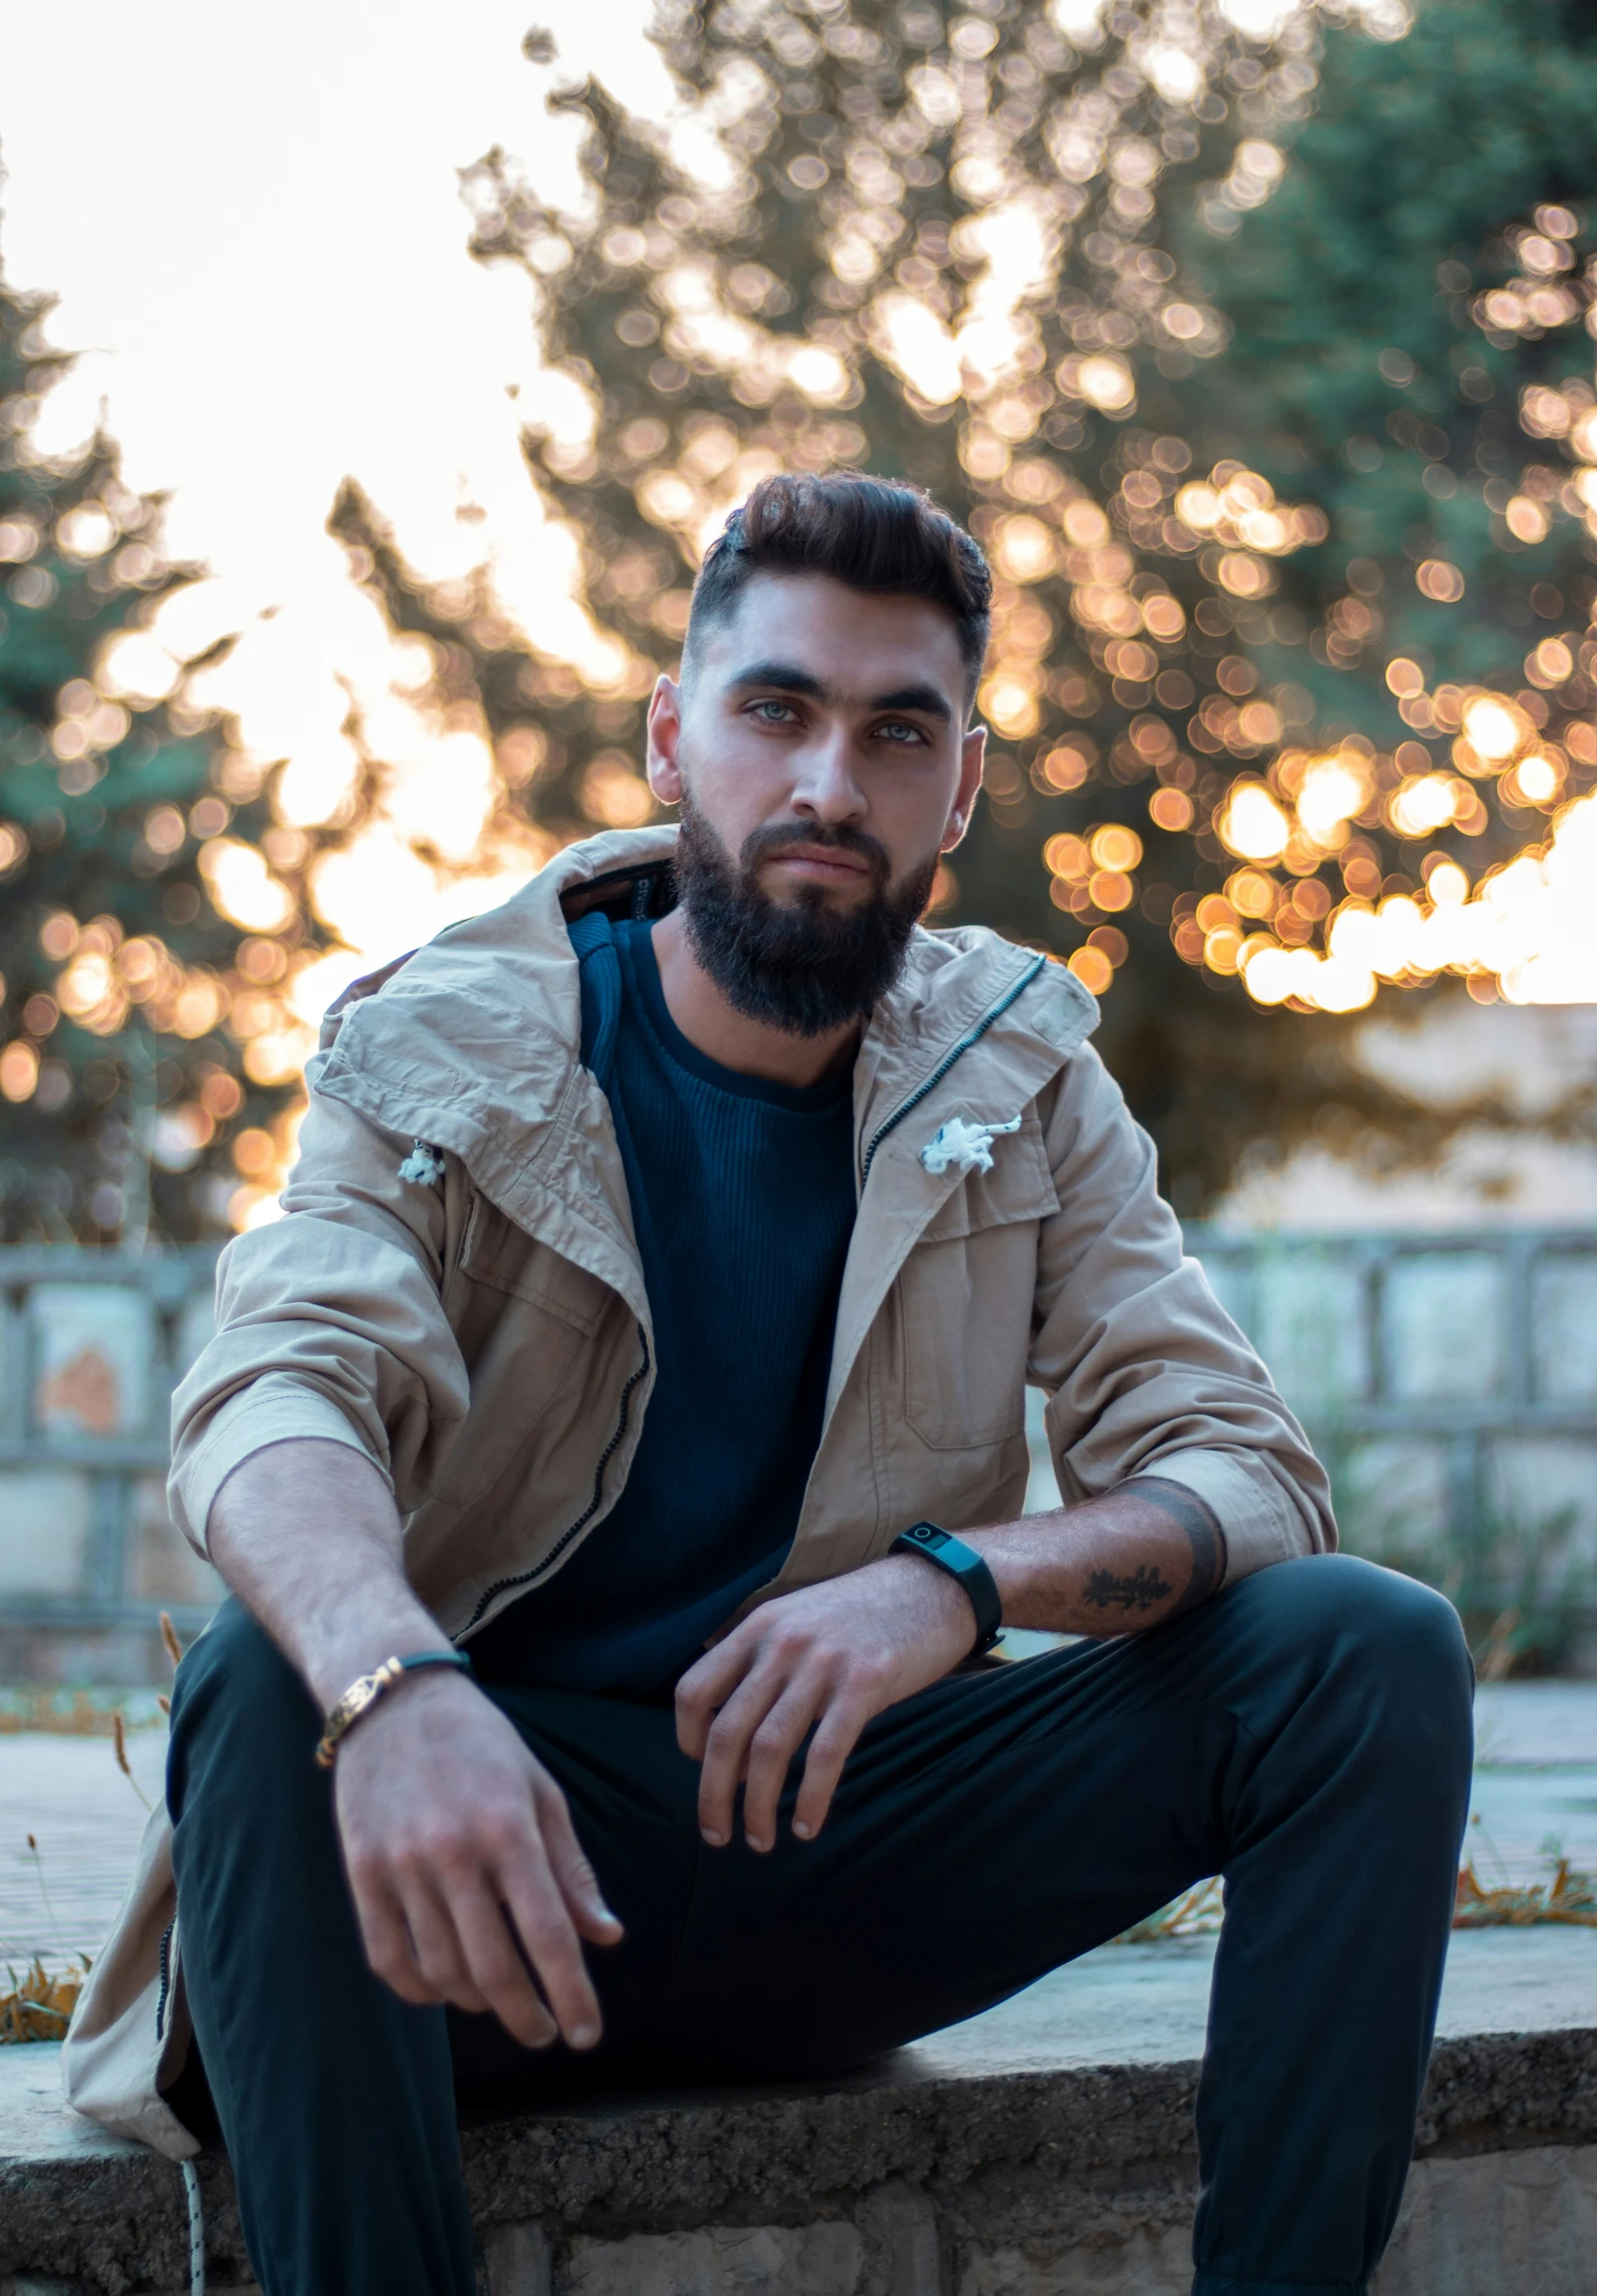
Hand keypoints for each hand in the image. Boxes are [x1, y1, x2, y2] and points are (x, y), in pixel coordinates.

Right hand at [332, 1670, 622, 2049]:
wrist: (394, 1701)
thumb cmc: (483, 1745)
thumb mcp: (541, 1792)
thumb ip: (572, 1870)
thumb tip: (606, 1937)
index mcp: (509, 1829)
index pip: (548, 1934)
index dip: (571, 1994)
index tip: (586, 2035)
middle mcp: (454, 1852)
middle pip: (494, 1968)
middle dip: (527, 2016)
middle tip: (545, 2034)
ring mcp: (401, 1865)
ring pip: (442, 1972)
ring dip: (477, 2004)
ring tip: (500, 2002)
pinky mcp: (361, 1873)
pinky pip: (388, 1959)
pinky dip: (419, 1990)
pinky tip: (445, 1989)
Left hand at [675, 1554, 976, 1853]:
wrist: (931, 1588)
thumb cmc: (861, 1614)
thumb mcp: (796, 1618)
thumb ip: (760, 1659)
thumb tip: (731, 1723)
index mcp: (758, 1627)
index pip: (694, 1689)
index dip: (687, 1738)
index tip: (702, 1769)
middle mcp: (781, 1643)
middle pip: (726, 1732)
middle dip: (714, 1794)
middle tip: (716, 1834)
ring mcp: (823, 1663)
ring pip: (770, 1749)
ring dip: (757, 1807)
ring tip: (760, 1840)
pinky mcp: (865, 1683)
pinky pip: (826, 1752)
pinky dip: (812, 1798)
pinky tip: (807, 1827)